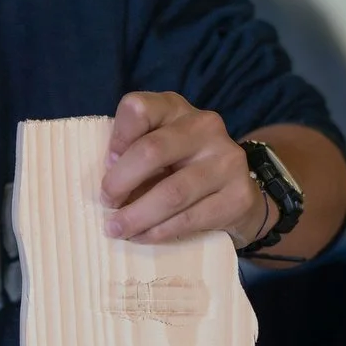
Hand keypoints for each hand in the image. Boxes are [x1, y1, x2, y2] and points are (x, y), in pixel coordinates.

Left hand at [100, 91, 268, 246]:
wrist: (236, 195)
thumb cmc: (181, 169)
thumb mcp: (157, 149)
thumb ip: (132, 152)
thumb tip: (109, 182)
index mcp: (176, 109)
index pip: (139, 109)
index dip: (117, 138)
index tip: (107, 164)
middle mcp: (206, 126)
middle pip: (152, 150)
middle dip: (120, 182)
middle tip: (107, 203)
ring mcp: (227, 160)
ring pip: (172, 193)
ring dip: (137, 216)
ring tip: (117, 228)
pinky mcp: (239, 196)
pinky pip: (189, 218)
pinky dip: (159, 231)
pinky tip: (143, 236)